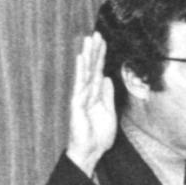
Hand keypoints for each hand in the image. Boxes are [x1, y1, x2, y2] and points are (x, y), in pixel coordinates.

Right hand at [67, 33, 117, 175]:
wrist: (91, 151)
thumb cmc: (98, 134)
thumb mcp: (108, 111)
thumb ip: (107, 94)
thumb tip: (107, 78)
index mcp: (95, 94)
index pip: (98, 71)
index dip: (101, 57)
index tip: (103, 41)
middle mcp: (87, 92)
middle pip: (91, 67)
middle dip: (94, 51)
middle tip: (96, 33)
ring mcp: (81, 96)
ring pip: (85, 72)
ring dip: (87, 55)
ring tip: (89, 40)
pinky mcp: (77, 103)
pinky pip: (79, 84)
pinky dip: (80, 71)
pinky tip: (80, 59)